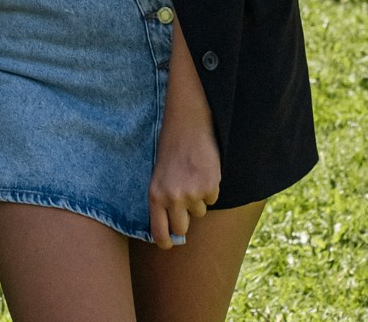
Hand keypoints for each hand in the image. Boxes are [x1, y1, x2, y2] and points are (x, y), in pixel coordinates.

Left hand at [146, 111, 220, 249]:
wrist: (187, 124)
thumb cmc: (170, 148)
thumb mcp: (158, 176)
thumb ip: (163, 200)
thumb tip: (174, 229)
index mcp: (155, 195)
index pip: (159, 232)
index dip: (166, 242)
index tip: (170, 243)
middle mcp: (172, 198)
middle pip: (182, 228)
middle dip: (185, 219)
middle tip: (185, 200)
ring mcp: (192, 193)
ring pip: (199, 212)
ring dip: (198, 199)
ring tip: (192, 175)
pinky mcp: (210, 186)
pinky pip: (212, 198)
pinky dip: (210, 188)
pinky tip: (203, 170)